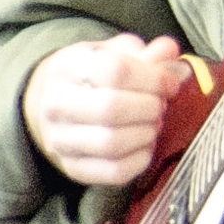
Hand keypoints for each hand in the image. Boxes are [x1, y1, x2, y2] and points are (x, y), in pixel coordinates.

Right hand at [22, 34, 189, 186]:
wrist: (53, 104)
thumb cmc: (92, 76)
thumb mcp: (115, 53)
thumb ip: (147, 53)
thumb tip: (171, 52)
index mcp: (67, 67)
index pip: (115, 71)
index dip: (153, 78)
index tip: (170, 84)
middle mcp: (56, 105)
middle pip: (112, 108)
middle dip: (150, 107)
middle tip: (161, 104)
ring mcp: (60, 140)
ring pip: (113, 143)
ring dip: (146, 133)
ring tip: (154, 123)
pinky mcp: (72, 168)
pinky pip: (114, 172)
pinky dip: (140, 160)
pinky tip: (145, 144)